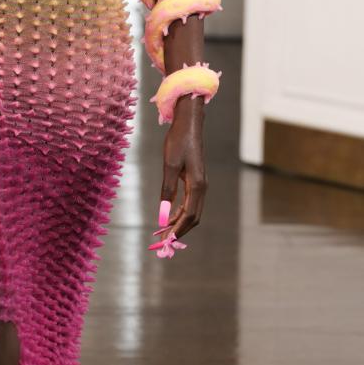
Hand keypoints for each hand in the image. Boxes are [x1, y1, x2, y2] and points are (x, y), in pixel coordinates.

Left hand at [154, 95, 207, 243]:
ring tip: (164, 231)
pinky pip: (191, 202)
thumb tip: (163, 214)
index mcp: (197, 186)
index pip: (188, 216)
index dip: (177, 230)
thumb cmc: (178, 141)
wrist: (189, 123)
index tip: (164, 241)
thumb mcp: (169, 166)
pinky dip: (180, 212)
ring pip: (193, 211)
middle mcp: (202, 188)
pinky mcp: (196, 179)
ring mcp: (201, 184)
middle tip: (163, 241)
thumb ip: (167, 190)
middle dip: (179, 230)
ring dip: (179, 222)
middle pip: (193, 217)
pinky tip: (170, 215)